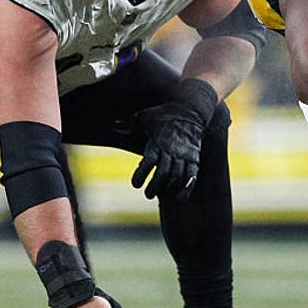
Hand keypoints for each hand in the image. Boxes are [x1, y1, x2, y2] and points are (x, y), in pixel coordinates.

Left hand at [130, 79, 218, 200]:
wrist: (189, 109)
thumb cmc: (163, 114)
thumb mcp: (144, 116)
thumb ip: (129, 125)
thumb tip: (113, 125)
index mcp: (157, 141)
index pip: (149, 161)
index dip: (141, 175)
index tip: (135, 184)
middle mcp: (171, 149)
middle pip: (163, 172)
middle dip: (154, 186)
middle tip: (147, 194)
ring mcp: (184, 154)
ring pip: (177, 175)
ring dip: (168, 188)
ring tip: (159, 195)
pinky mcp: (194, 158)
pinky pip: (192, 174)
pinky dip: (187, 187)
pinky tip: (180, 198)